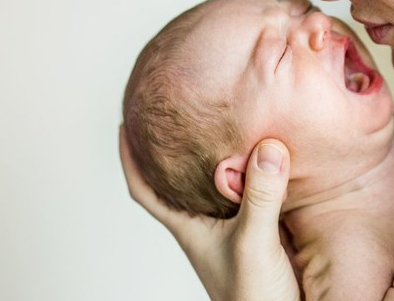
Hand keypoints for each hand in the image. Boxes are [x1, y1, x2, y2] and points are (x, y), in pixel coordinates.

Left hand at [118, 127, 299, 300]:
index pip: (145, 190)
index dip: (130, 158)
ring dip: (221, 159)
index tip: (125, 124)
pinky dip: (256, 174)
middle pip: (181, 181)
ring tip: (222, 124)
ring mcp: (235, 230)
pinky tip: (268, 159)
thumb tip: (267, 147)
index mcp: (189, 229)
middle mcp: (207, 227)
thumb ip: (260, 197)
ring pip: (220, 186)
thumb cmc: (253, 299)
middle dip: (177, 148)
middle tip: (177, 112)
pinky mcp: (264, 233)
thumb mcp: (254, 242)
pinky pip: (254, 194)